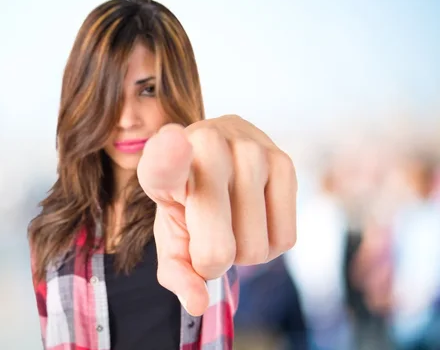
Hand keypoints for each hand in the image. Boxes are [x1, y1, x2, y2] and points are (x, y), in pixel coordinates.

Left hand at [137, 115, 296, 315]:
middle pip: (218, 249)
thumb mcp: (171, 234)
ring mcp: (250, 150)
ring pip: (254, 248)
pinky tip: (255, 216)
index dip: (169, 158)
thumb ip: (177, 272)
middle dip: (212, 261)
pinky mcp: (285, 161)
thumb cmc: (188, 200)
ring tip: (232, 219)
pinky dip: (269, 244)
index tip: (173, 145)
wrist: (218, 155)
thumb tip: (199, 303)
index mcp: (162, 162)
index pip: (165, 162)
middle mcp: (207, 145)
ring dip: (243, 251)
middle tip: (207, 234)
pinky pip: (284, 239)